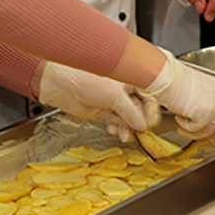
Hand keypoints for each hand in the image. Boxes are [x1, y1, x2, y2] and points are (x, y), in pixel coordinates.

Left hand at [37, 63, 157, 141]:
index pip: (148, 95)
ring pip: (127, 117)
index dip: (151, 109)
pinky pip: (116, 121)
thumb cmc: (87, 80)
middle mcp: (123, 89)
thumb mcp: (115, 97)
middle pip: (138, 108)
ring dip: (127, 127)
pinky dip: (116, 127)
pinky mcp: (103, 110)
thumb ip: (132, 112)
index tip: (151, 122)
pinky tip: (113, 130)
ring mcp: (112, 100)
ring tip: (124, 135)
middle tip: (139, 131)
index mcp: (129, 78)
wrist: (63, 85)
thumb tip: (143, 125)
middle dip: (138, 121)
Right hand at [139, 49, 214, 140]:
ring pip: (209, 131)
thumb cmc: (174, 80)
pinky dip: (186, 128)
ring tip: (182, 129)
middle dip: (209, 138)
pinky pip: (196, 130)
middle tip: (198, 142)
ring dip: (194, 134)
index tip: (209, 135)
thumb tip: (205, 123)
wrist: (165, 75)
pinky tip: (178, 118)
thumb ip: (205, 105)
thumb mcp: (196, 91)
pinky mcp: (204, 113)